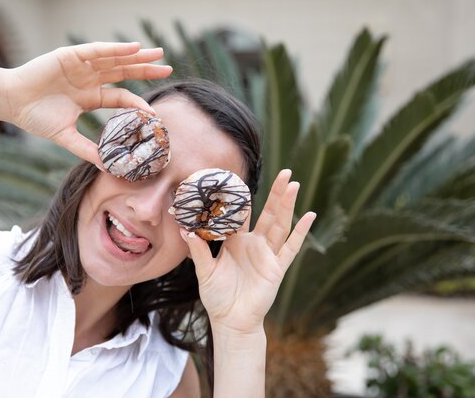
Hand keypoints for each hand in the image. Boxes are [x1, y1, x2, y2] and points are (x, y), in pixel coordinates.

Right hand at [1, 42, 171, 166]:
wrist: (10, 102)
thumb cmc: (34, 118)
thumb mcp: (65, 137)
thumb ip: (87, 150)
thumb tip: (108, 168)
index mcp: (89, 97)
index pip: (121, 97)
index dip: (138, 102)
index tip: (155, 111)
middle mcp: (89, 79)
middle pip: (123, 73)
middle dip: (145, 70)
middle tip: (168, 69)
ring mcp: (81, 66)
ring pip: (115, 59)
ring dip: (136, 56)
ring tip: (158, 54)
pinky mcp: (71, 55)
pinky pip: (98, 51)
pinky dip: (116, 49)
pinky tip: (134, 48)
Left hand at [182, 169, 315, 333]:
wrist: (231, 321)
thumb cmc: (217, 297)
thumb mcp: (204, 271)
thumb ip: (198, 250)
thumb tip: (186, 230)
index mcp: (236, 242)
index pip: (241, 214)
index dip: (242, 198)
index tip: (244, 179)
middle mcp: (254, 244)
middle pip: (268, 213)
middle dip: (276, 193)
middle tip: (284, 172)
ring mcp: (267, 254)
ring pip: (280, 225)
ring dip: (287, 205)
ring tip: (293, 184)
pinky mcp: (277, 268)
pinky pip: (291, 248)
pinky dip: (300, 232)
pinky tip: (309, 215)